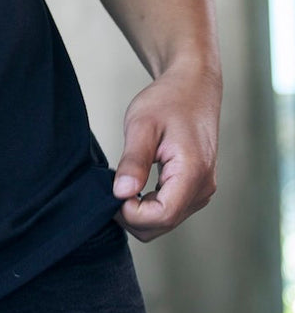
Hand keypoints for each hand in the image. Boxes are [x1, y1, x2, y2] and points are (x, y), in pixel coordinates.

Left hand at [112, 62, 220, 241]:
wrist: (192, 88)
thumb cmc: (168, 100)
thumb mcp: (141, 125)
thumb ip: (133, 161)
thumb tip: (121, 194)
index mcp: (192, 172)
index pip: (161, 215)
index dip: (130, 213)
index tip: (112, 192)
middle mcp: (202, 188)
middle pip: (162, 225)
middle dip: (131, 215)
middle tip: (110, 187)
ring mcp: (201, 191)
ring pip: (165, 222)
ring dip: (139, 211)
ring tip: (123, 182)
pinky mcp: (195, 189)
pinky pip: (169, 210)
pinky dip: (148, 205)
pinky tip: (134, 184)